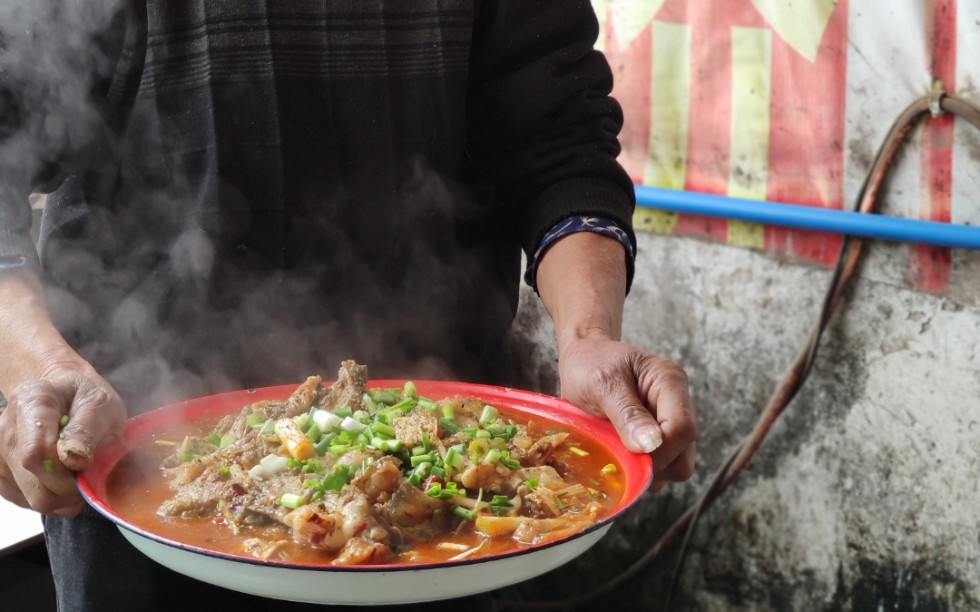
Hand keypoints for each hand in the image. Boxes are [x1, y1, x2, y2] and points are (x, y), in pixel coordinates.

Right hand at [0, 367, 125, 515]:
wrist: (64, 395)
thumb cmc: (84, 398)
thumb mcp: (98, 403)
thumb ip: (87, 429)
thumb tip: (74, 459)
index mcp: (31, 402)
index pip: (36, 453)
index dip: (67, 472)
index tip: (88, 467)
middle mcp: (6, 430)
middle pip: (34, 483)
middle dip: (71, 488)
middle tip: (90, 472)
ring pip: (33, 499)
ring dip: (65, 496)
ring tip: (78, 472)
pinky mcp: (1, 476)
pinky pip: (30, 504)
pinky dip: (55, 499)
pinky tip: (64, 478)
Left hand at [558, 335, 696, 490]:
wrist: (582, 359)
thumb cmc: (591, 364)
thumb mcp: (602, 383)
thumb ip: (627, 413)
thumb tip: (651, 445)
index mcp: (670, 382)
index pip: (682, 428)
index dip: (659, 452)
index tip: (628, 457)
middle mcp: (678, 404)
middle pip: (684, 453)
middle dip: (655, 465)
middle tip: (620, 458)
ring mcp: (671, 423)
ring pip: (676, 465)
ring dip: (647, 471)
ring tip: (617, 454)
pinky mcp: (660, 438)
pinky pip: (662, 467)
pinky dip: (642, 470)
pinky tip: (620, 456)